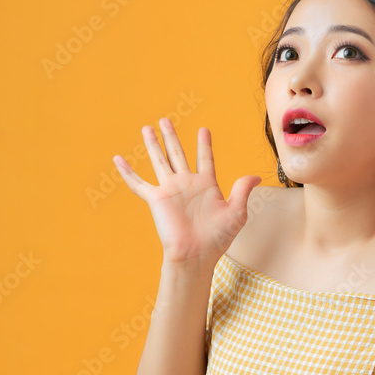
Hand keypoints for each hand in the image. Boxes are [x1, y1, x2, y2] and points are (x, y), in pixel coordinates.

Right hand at [113, 119, 261, 263]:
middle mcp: (187, 184)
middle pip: (177, 153)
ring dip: (153, 144)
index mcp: (206, 185)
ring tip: (147, 128)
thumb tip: (256, 176)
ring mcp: (170, 190)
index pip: (205, 159)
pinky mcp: (156, 199)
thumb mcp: (236, 212)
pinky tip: (118, 159)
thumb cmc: (217, 238)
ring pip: (159, 160)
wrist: (196, 254)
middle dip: (171, 136)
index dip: (204, 144)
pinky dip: (127, 172)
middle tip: (165, 120)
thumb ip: (242, 190)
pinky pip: (138, 183)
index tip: (204, 130)